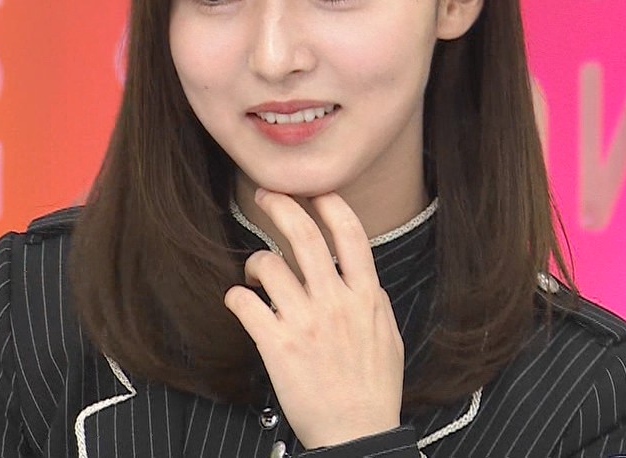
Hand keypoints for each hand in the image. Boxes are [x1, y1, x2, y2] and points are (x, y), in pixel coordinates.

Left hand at [223, 189, 404, 448]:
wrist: (356, 435)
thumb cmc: (374, 392)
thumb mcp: (389, 339)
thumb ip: (375, 303)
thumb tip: (363, 278)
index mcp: (366, 297)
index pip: (350, 233)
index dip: (330, 204)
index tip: (315, 192)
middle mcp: (335, 302)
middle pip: (304, 235)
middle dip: (280, 204)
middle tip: (265, 195)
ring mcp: (304, 321)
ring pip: (268, 264)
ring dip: (255, 263)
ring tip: (255, 275)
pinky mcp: (276, 344)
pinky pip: (244, 302)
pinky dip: (236, 296)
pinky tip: (240, 302)